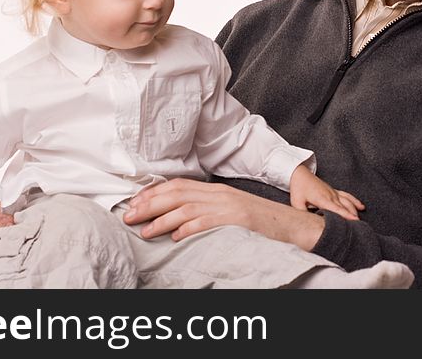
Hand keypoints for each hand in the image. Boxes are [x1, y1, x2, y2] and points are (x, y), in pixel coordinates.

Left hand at [122, 178, 326, 250]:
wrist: (293, 226)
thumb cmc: (260, 223)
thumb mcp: (230, 211)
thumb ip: (206, 210)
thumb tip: (177, 221)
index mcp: (216, 190)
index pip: (178, 185)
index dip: (153, 193)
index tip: (134, 203)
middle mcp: (219, 194)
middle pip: (176, 194)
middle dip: (149, 204)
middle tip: (129, 216)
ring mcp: (228, 206)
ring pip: (186, 208)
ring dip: (161, 220)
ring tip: (144, 230)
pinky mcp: (237, 220)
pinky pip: (207, 222)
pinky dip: (187, 229)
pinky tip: (174, 237)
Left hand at [289, 164, 363, 220]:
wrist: (300, 174)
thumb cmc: (298, 188)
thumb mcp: (296, 203)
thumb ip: (303, 214)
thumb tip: (308, 224)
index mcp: (322, 199)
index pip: (336, 209)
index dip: (346, 215)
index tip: (354, 220)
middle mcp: (330, 195)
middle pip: (345, 207)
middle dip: (352, 216)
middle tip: (359, 227)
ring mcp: (333, 192)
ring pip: (348, 202)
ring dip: (354, 210)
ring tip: (360, 220)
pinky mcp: (334, 190)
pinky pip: (347, 196)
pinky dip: (355, 201)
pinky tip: (361, 206)